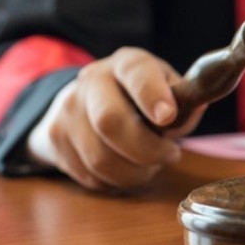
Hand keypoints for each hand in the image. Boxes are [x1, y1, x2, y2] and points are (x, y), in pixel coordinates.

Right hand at [26, 47, 204, 190]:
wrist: (89, 101)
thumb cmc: (143, 98)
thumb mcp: (169, 89)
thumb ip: (184, 102)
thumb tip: (188, 113)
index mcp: (126, 63)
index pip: (136, 73)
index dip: (152, 95)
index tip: (168, 116)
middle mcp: (92, 81)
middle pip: (110, 121)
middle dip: (146, 149)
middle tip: (170, 155)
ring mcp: (68, 109)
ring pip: (100, 157)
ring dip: (134, 172)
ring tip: (150, 164)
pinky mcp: (56, 138)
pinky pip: (90, 175)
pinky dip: (116, 180)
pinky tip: (127, 168)